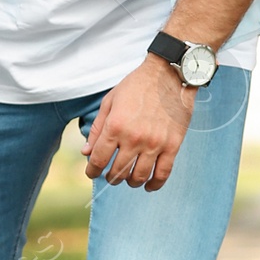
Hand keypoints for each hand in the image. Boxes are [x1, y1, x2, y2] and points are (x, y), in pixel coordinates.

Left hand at [84, 55, 195, 191]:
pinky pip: (163, 173)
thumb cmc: (136, 86)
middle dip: (110, 177)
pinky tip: (148, 186)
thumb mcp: (110, 102)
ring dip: (130, 182)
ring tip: (128, 179)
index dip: (92, 170)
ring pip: (139, 176)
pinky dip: (154, 184)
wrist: (168, 74)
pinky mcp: (173, 145)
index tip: (92, 173)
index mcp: (115, 126)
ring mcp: (155, 143)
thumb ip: (97, 129)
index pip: (99, 159)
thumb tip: (86, 153)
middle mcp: (134, 138)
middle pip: (118, 171)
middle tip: (110, 175)